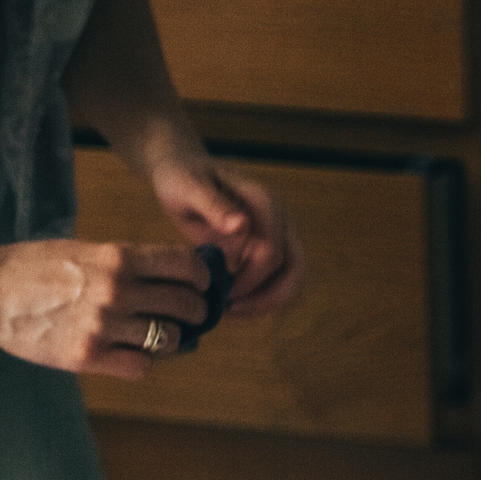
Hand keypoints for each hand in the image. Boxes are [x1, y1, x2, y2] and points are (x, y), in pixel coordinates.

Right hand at [0, 237, 213, 377]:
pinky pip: (141, 366)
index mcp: (118, 258)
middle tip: (188, 317)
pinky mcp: (88, 356)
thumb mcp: (85, 250)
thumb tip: (177, 276)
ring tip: (157, 336)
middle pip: (186, 306)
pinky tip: (131, 353)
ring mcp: (103, 325)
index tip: (201, 286)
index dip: (202, 280)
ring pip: (169, 340)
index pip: (187, 268)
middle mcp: (116, 290)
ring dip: (171, 340)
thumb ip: (129, 263)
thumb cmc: (34, 268)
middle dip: (195, 313)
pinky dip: (143, 362)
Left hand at [147, 153, 304, 317]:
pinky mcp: (275, 245)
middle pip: (297, 268)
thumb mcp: (188, 187)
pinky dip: (267, 295)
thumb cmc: (183, 177)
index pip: (272, 251)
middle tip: (234, 309)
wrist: (185, 170)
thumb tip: (243, 226)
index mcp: (264, 201)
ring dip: (272, 300)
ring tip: (236, 309)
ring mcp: (282, 232)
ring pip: (297, 277)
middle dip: (269, 296)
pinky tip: (238, 300)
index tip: (223, 291)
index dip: (250, 278)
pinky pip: (284, 278)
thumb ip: (214, 205)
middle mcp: (282, 217)